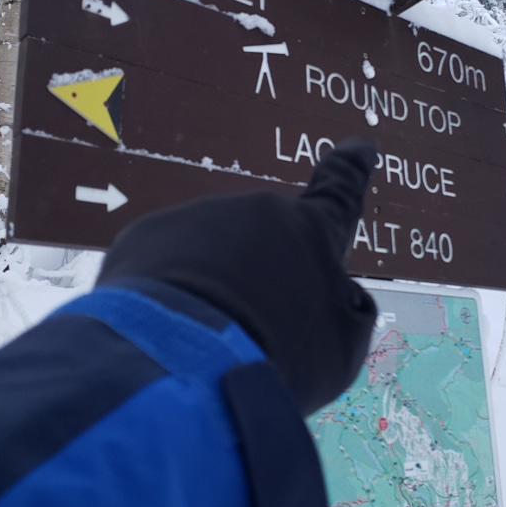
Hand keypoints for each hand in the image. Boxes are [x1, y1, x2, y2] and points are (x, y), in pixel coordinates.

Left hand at [96, 138, 377, 415]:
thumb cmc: (281, 353)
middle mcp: (257, 211)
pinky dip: (167, 299)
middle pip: (263, 243)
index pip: (340, 194)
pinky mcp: (145, 238)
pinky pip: (163, 269)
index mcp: (313, 232)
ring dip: (211, 292)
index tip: (360, 145)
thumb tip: (331, 296)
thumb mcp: (340, 345)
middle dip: (259, 279)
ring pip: (210, 257)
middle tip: (253, 335)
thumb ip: (342, 311)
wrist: (187, 361)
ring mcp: (197, 218)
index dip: (351, 170)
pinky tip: (169, 336)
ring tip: (208, 345)